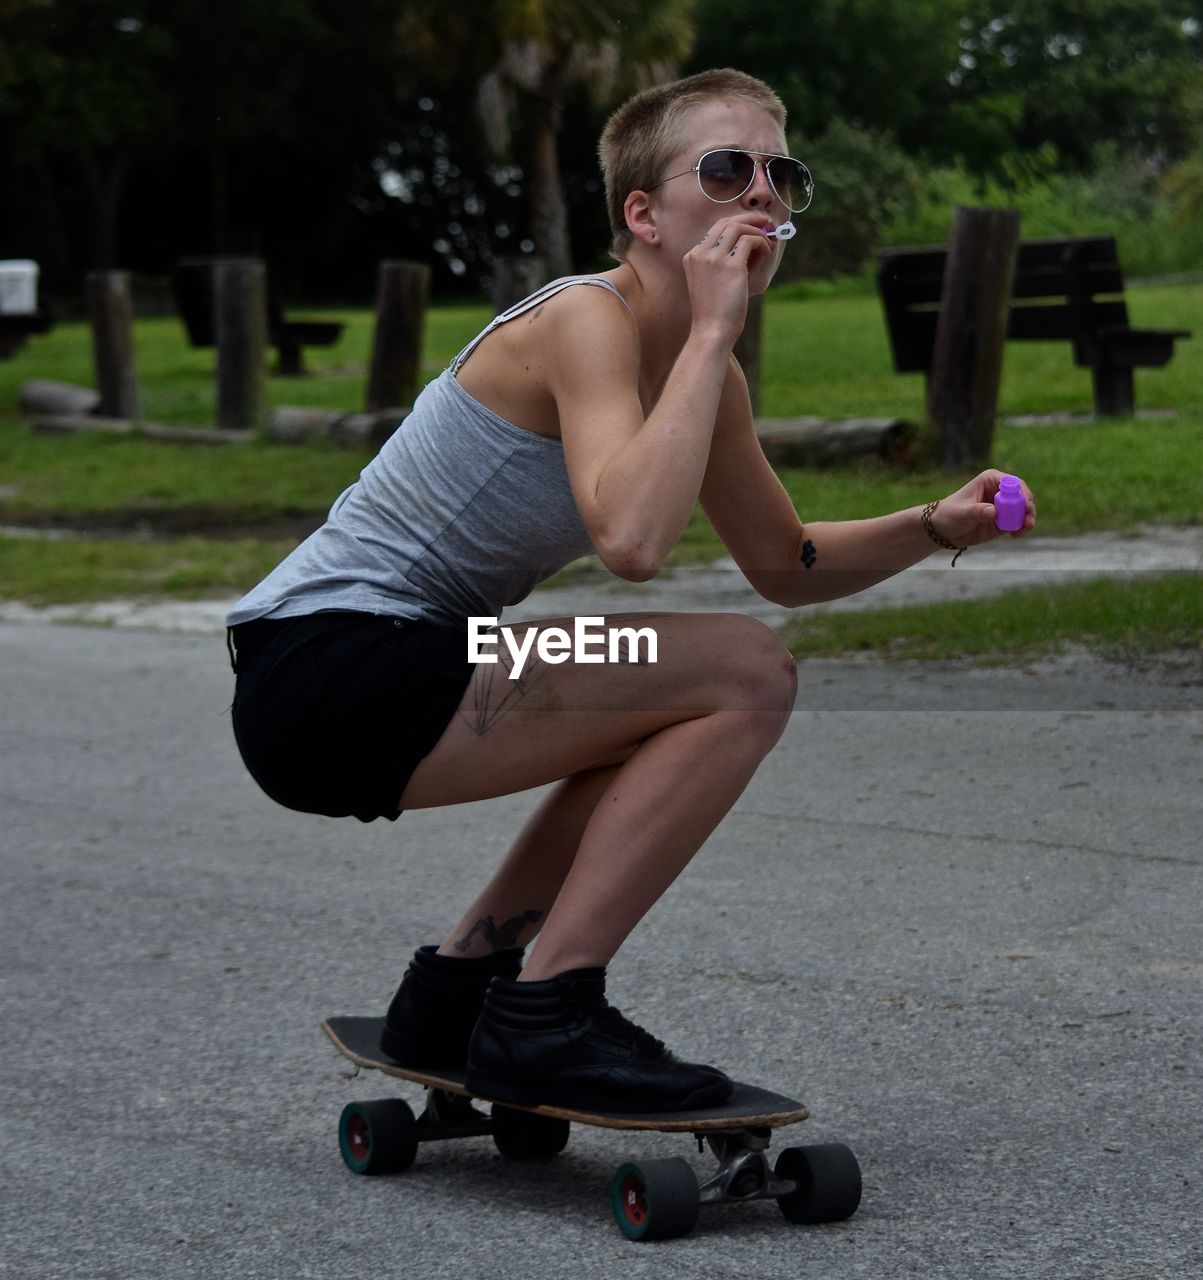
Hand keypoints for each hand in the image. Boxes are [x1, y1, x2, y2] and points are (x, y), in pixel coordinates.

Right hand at [682, 214, 774, 345]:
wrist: (712, 332)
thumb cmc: (716, 313)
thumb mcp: (715, 282)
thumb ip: (728, 260)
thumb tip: (755, 239)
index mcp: (692, 257)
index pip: (715, 229)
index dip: (737, 223)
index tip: (752, 225)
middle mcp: (700, 254)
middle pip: (726, 222)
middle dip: (749, 219)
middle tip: (766, 222)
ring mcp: (714, 258)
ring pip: (738, 228)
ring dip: (757, 231)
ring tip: (768, 242)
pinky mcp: (731, 266)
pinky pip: (750, 241)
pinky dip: (762, 243)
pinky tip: (767, 252)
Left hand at [931, 470, 1037, 547]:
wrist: (943, 530)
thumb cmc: (949, 514)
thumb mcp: (961, 512)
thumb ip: (977, 511)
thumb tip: (994, 512)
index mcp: (991, 480)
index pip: (1013, 483)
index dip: (1022, 493)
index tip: (1025, 505)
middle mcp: (1000, 491)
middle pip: (1022, 496)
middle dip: (1028, 508)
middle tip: (1027, 521)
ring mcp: (1003, 506)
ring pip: (1023, 510)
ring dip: (1028, 519)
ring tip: (1024, 529)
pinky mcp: (1004, 520)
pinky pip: (1018, 523)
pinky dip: (1021, 528)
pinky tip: (1017, 535)